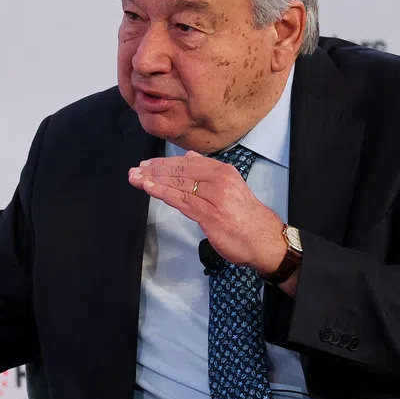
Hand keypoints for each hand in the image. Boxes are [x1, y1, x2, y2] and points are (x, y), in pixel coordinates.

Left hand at [128, 151, 290, 278]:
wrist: (265, 241)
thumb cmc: (245, 217)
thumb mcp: (229, 187)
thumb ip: (208, 172)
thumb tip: (189, 157)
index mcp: (223, 171)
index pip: (186, 163)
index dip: (163, 163)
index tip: (146, 164)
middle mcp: (219, 180)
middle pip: (179, 171)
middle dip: (153, 171)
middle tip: (134, 171)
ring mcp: (214, 197)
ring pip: (178, 184)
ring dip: (153, 181)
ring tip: (135, 179)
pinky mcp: (210, 214)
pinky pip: (181, 200)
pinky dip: (163, 193)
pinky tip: (148, 189)